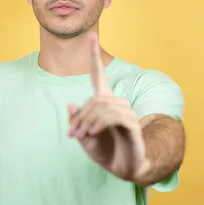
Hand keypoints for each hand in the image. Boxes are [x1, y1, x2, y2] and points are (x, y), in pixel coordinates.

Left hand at [67, 33, 145, 179]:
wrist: (124, 169)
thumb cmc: (105, 150)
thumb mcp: (84, 137)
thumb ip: (77, 121)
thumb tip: (71, 103)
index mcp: (104, 102)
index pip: (98, 74)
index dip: (94, 55)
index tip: (91, 36)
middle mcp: (117, 103)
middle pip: (94, 99)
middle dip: (80, 116)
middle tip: (72, 134)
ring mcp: (126, 113)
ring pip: (102, 107)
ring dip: (87, 122)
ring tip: (80, 136)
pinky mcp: (132, 125)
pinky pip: (113, 117)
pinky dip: (99, 124)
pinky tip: (92, 133)